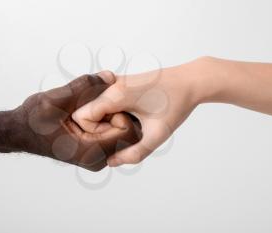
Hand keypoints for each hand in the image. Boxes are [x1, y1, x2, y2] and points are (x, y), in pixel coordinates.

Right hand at [11, 74, 141, 170]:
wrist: (21, 132)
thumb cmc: (33, 119)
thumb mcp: (54, 100)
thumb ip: (83, 87)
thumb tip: (110, 76)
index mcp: (89, 152)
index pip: (128, 132)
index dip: (119, 112)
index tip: (101, 102)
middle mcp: (96, 160)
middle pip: (128, 135)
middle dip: (116, 114)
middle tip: (95, 103)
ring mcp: (96, 159)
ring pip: (122, 135)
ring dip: (111, 117)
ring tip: (90, 108)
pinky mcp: (94, 154)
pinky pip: (113, 136)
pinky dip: (107, 121)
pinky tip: (90, 114)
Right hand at [72, 61, 205, 166]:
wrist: (190, 81)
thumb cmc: (176, 104)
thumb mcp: (157, 134)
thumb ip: (133, 153)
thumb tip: (111, 162)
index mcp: (115, 94)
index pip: (81, 117)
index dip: (94, 133)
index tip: (116, 135)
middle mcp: (110, 84)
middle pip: (85, 111)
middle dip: (99, 127)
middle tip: (124, 129)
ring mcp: (114, 80)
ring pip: (93, 105)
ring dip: (105, 118)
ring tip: (129, 121)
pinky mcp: (120, 80)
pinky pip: (103, 98)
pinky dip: (109, 110)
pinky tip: (128, 114)